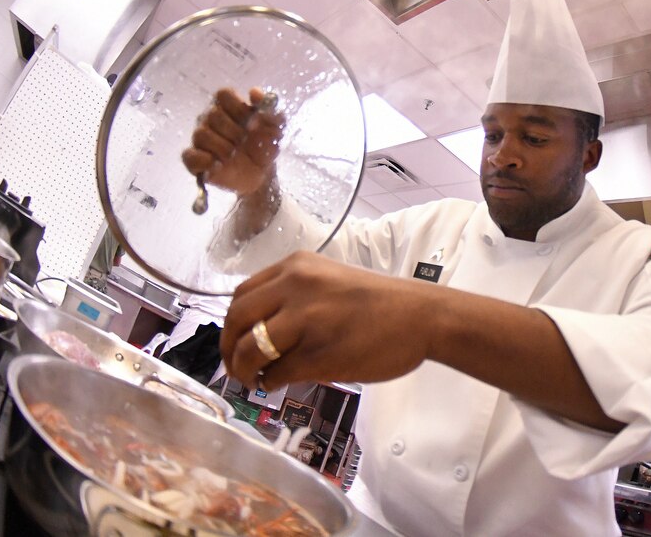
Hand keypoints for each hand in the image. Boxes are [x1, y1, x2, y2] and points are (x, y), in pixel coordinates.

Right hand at [181, 88, 283, 196]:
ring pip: (201, 134)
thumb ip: (271, 108)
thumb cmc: (264, 144)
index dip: (238, 107)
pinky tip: (219, 165)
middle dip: (233, 130)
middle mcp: (210, 119)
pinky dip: (205, 161)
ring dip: (222, 147)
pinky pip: (190, 156)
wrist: (261, 173)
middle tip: (244, 142)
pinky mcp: (195, 160)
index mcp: (228, 106)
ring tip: (234, 154)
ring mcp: (200, 139)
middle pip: (212, 114)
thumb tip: (254, 92)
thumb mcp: (276, 127)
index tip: (252, 121)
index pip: (223, 94)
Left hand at [220, 251, 433, 389]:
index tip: (235, 341)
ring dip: (243, 370)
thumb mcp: (330, 280)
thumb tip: (259, 331)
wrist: (421, 317)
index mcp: (297, 267)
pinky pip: (275, 373)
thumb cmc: (381, 303)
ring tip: (252, 380)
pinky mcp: (317, 355)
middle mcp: (295, 287)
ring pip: (249, 350)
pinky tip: (277, 384)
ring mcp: (305, 321)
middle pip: (236, 320)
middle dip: (228, 349)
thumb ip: (293, 296)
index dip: (232, 324)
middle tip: (236, 366)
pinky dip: (269, 382)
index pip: (241, 295)